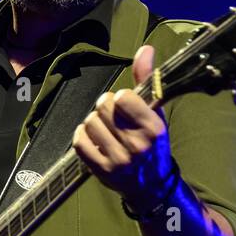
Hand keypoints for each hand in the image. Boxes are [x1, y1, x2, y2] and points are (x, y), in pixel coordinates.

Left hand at [72, 44, 173, 212]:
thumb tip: (144, 49)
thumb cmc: (152, 144)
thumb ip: (147, 80)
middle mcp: (137, 145)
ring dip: (93, 122)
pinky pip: (79, 142)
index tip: (125, 105)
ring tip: (104, 129)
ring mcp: (118, 159)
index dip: (120, 98)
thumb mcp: (156, 113)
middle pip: (103, 107)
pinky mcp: (101, 171)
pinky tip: (92, 138)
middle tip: (112, 116)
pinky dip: (82, 136)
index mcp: (153, 128)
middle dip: (105, 107)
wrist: (151, 186)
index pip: (123, 98)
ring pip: (89, 122)